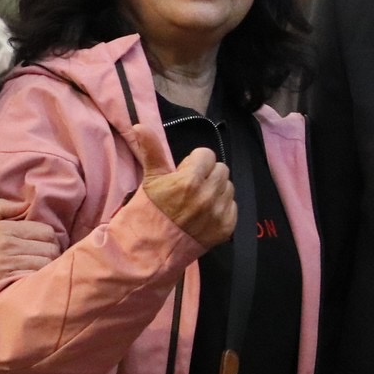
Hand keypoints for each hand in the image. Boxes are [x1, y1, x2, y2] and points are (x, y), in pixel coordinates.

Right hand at [0, 199, 60, 302]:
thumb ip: (1, 208)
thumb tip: (25, 203)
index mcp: (4, 229)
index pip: (45, 230)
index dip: (49, 237)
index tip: (45, 243)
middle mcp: (9, 245)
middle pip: (49, 247)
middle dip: (52, 252)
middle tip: (46, 257)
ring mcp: (9, 264)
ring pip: (46, 263)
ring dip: (48, 266)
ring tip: (42, 268)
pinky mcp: (7, 281)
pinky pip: (35, 277)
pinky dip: (39, 277)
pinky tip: (35, 278)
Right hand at [124, 124, 235, 247]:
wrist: (150, 249)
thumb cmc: (150, 210)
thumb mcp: (150, 178)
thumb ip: (151, 150)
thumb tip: (139, 125)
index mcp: (190, 180)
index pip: (207, 155)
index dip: (195, 162)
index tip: (185, 173)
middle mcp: (208, 196)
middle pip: (221, 169)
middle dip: (208, 174)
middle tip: (192, 187)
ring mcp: (219, 213)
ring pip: (228, 187)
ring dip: (216, 190)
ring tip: (198, 201)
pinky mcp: (226, 228)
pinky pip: (233, 206)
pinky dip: (222, 208)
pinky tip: (205, 214)